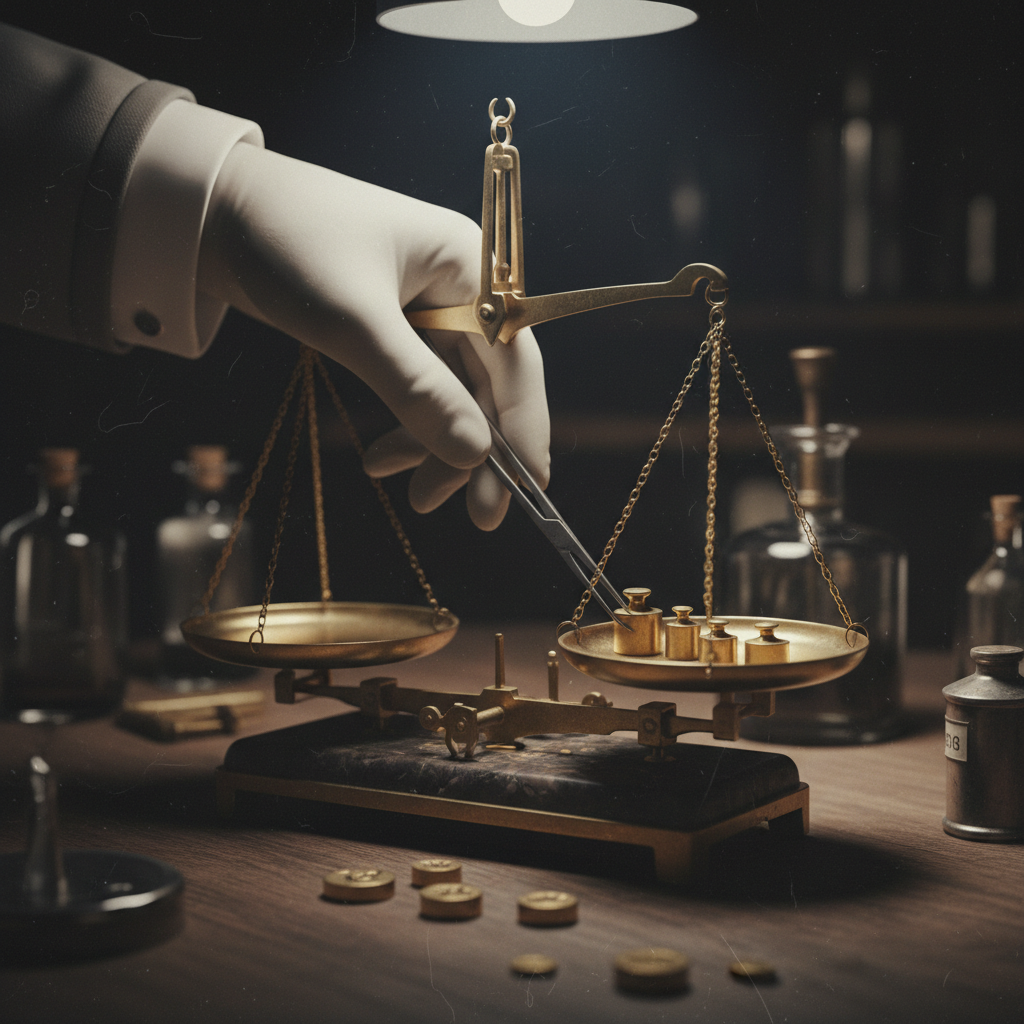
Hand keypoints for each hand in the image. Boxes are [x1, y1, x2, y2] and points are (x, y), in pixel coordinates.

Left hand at [197, 143, 548, 528]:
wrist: (215, 209)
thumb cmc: (289, 246)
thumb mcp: (355, 325)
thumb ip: (418, 390)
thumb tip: (475, 454)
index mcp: (469, 268)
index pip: (516, 361)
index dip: (524, 430)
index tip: (530, 492)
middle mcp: (459, 289)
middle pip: (488, 384)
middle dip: (476, 450)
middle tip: (472, 516)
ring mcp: (427, 309)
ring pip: (453, 393)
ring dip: (436, 446)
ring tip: (412, 495)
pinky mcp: (394, 326)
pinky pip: (419, 387)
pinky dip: (407, 426)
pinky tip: (381, 460)